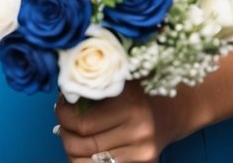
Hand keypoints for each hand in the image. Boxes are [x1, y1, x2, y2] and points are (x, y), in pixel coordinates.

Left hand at [56, 83, 183, 162]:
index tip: (60, 106)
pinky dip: (87, 160)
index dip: (63, 115)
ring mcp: (141, 152)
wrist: (172, 109)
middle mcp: (137, 130)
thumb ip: (95, 83)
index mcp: (129, 103)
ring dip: (73, 151)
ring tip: (72, 136)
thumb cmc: (139, 91)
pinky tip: (87, 148)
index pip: (81, 121)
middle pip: (82, 144)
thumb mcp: (120, 79)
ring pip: (88, 162)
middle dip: (65, 133)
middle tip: (63, 123)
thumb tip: (64, 91)